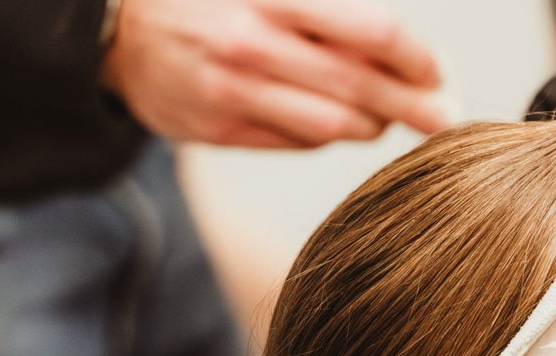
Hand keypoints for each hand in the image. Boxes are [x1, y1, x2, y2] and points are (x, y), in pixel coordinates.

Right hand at [100, 0, 452, 147]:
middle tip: (444, 116)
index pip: (371, 31)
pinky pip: (297, 142)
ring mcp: (233, 92)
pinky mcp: (217, 128)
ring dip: (372, 124)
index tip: (436, 69)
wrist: (111, 27)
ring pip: (334, 126)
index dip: (415, 56)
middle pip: (361, 87)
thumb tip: (395, 42)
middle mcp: (252, 44)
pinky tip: (336, 121)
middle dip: (413, 105)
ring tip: (389, 116)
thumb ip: (323, 6)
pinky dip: (327, 135)